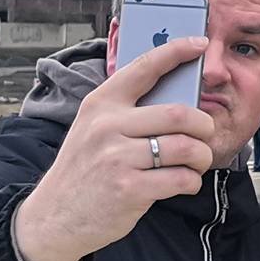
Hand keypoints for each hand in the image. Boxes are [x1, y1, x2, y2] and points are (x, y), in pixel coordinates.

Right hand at [15, 36, 217, 260]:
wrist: (55, 217)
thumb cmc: (83, 170)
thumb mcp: (92, 129)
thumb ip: (126, 112)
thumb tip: (177, 101)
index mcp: (100, 104)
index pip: (144, 67)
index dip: (176, 51)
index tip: (200, 44)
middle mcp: (108, 126)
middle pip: (179, 114)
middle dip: (203, 125)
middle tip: (205, 134)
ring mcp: (118, 158)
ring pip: (186, 148)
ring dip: (201, 157)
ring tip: (196, 162)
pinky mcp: (130, 189)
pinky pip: (181, 178)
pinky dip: (191, 181)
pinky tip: (183, 182)